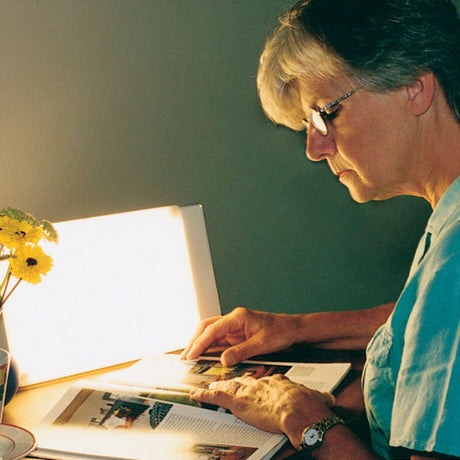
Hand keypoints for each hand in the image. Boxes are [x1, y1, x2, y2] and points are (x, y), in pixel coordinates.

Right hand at [182, 307, 298, 365]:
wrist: (291, 329)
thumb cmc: (280, 331)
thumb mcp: (261, 344)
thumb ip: (241, 352)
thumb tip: (223, 360)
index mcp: (238, 317)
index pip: (213, 329)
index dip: (200, 342)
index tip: (192, 354)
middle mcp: (233, 320)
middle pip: (207, 328)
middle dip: (195, 341)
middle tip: (185, 356)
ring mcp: (234, 327)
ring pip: (211, 333)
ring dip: (200, 345)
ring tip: (190, 357)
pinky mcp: (236, 334)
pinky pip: (219, 340)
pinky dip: (210, 348)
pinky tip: (204, 357)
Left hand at [190, 374, 334, 448]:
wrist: (298, 408)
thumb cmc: (306, 404)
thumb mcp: (311, 396)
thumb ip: (317, 397)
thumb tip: (329, 399)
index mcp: (275, 382)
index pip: (262, 382)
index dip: (255, 385)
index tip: (253, 386)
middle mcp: (259, 383)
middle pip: (242, 381)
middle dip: (231, 383)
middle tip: (221, 382)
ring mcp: (247, 390)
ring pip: (226, 386)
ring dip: (214, 387)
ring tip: (205, 387)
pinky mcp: (237, 400)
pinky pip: (216, 396)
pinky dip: (204, 395)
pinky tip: (196, 394)